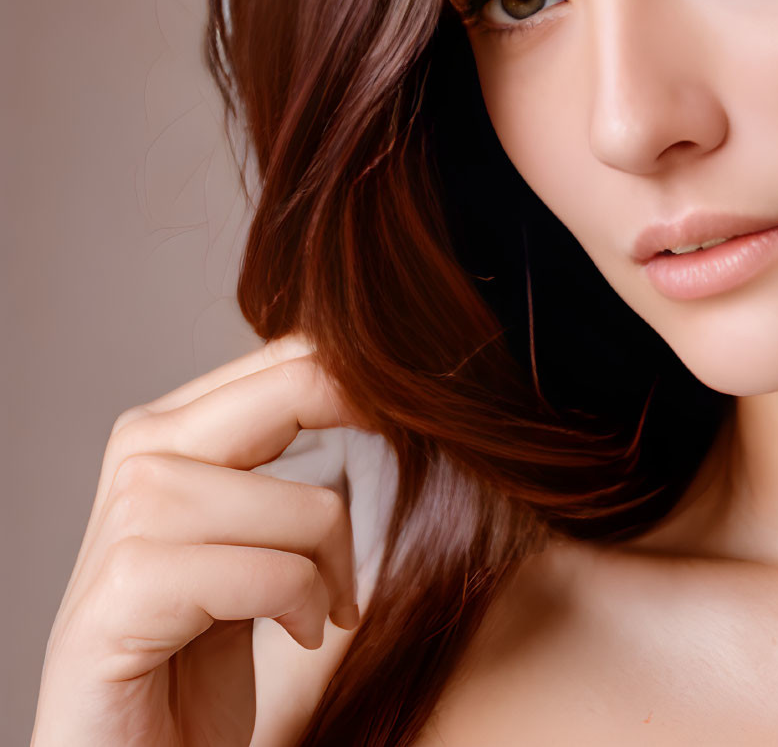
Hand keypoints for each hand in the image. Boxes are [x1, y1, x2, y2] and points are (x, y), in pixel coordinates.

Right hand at [32, 334, 364, 746]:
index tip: (420, 412)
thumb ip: (288, 471)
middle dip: (371, 429)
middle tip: (403, 472)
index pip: (289, 354)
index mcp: (171, 428)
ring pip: (306, 503)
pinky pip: (271, 573)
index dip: (371, 374)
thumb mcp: (254, 544)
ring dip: (331, 570)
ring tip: (313, 609)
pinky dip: (302, 610)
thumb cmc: (197, 656)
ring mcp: (127, 520)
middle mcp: (141, 454)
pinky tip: (294, 634)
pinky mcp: (125, 594)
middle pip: (297, 387)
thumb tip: (385, 395)